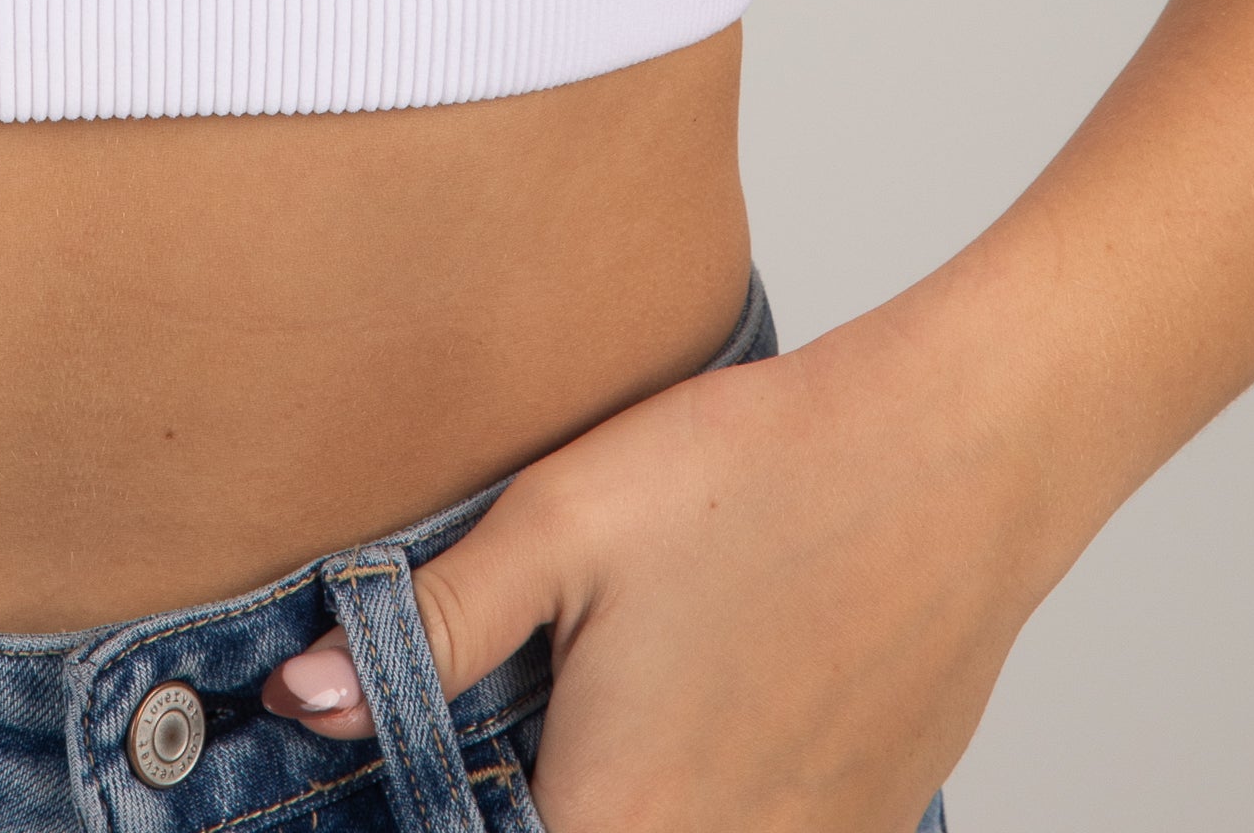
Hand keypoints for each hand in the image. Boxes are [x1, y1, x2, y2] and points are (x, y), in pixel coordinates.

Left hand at [258, 302, 1048, 829]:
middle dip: (536, 797)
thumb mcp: (559, 524)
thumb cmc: (756, 474)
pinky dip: (716, 795)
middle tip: (548, 704)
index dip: (453, 811)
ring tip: (626, 699)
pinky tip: (715, 702)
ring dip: (631, 794)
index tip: (450, 769)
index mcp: (613, 821)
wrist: (954, 456)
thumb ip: (423, 632)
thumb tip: (299, 701)